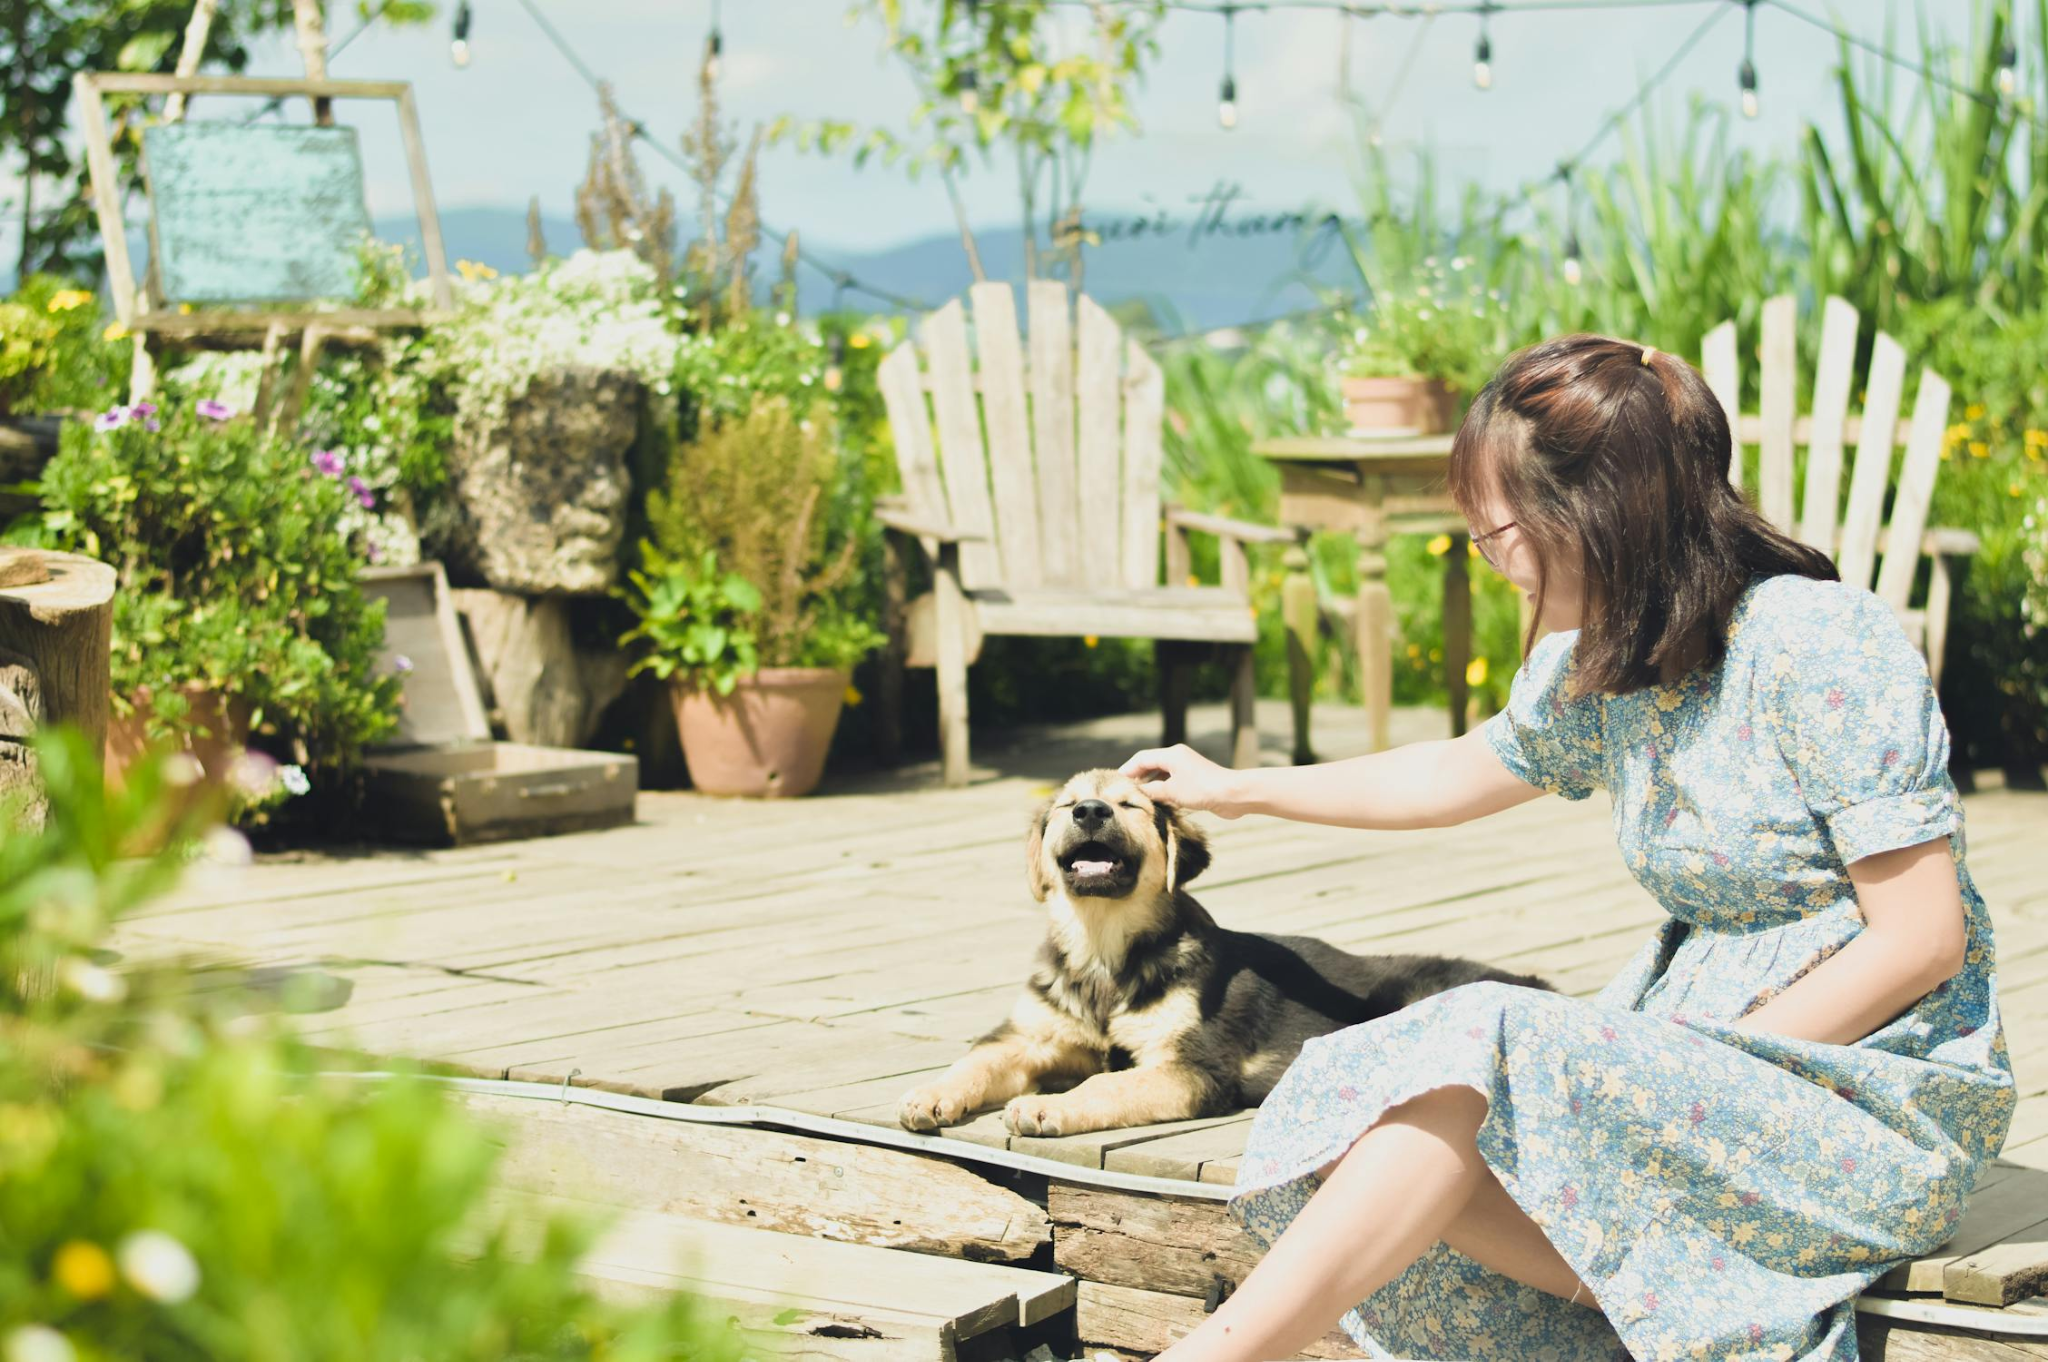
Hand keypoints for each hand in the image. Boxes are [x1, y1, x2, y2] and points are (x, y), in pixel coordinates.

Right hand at [1118, 744, 1243, 817]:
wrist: (1234, 795)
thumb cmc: (1203, 789)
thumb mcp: (1172, 791)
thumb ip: (1151, 791)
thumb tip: (1137, 792)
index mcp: (1172, 754)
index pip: (1142, 758)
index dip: (1127, 770)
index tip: (1116, 782)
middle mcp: (1178, 758)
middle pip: (1151, 765)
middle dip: (1137, 778)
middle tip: (1125, 793)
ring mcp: (1187, 769)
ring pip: (1161, 776)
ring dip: (1150, 786)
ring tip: (1139, 800)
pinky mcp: (1195, 781)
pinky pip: (1172, 784)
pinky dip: (1163, 792)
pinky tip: (1158, 804)